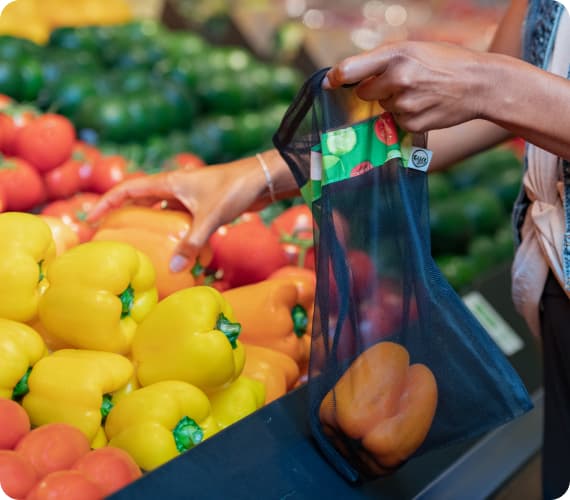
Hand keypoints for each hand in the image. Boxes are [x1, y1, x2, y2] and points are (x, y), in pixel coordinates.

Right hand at [87, 158, 268, 271]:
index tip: (91, 218)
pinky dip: (172, 232)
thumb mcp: (211, 216)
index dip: (107, 202)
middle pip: (140, 200)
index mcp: (169, 182)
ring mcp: (188, 196)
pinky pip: (178, 219)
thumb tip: (172, 267)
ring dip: (147, 224)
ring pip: (160, 211)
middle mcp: (175, 187)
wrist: (263, 179)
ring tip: (134, 244)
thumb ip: (192, 242)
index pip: (128, 189)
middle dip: (122, 215)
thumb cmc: (235, 189)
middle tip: (108, 234)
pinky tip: (172, 248)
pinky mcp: (200, 205)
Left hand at [324, 41, 491, 131]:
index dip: (336, 78)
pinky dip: (405, 116)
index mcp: (397, 54)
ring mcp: (404, 104)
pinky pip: (395, 121)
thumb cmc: (446, 62)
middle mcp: (398, 78)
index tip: (329, 83)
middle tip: (399, 82)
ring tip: (420, 92)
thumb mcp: (415, 49)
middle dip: (374, 89)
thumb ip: (383, 60)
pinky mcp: (411, 123)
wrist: (480, 84)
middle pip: (364, 92)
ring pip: (382, 107)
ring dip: (393, 102)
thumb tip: (349, 76)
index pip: (350, 69)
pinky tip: (425, 105)